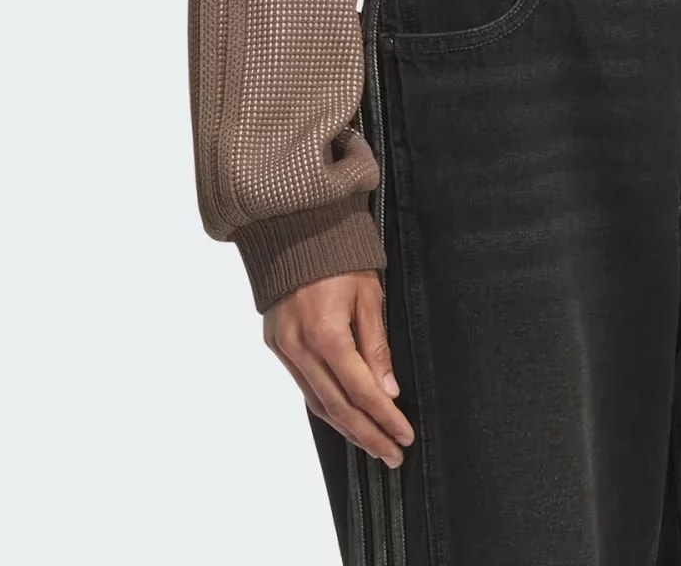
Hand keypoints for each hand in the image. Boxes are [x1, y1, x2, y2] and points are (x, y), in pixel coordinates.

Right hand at [265, 270, 414, 466]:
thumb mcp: (368, 293)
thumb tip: (388, 390)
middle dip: (367, 434)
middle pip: (337, 407)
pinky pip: (303, 386)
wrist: (294, 226)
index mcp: (326, 334)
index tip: (404, 436)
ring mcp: (284, 349)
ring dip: (346, 428)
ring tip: (371, 444)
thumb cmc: (337, 253)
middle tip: (391, 454)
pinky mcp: (276, 344)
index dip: (385, 418)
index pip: (361, 391)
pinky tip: (343, 417)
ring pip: (317, 403)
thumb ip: (376, 345)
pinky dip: (325, 406)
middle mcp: (300, 348)